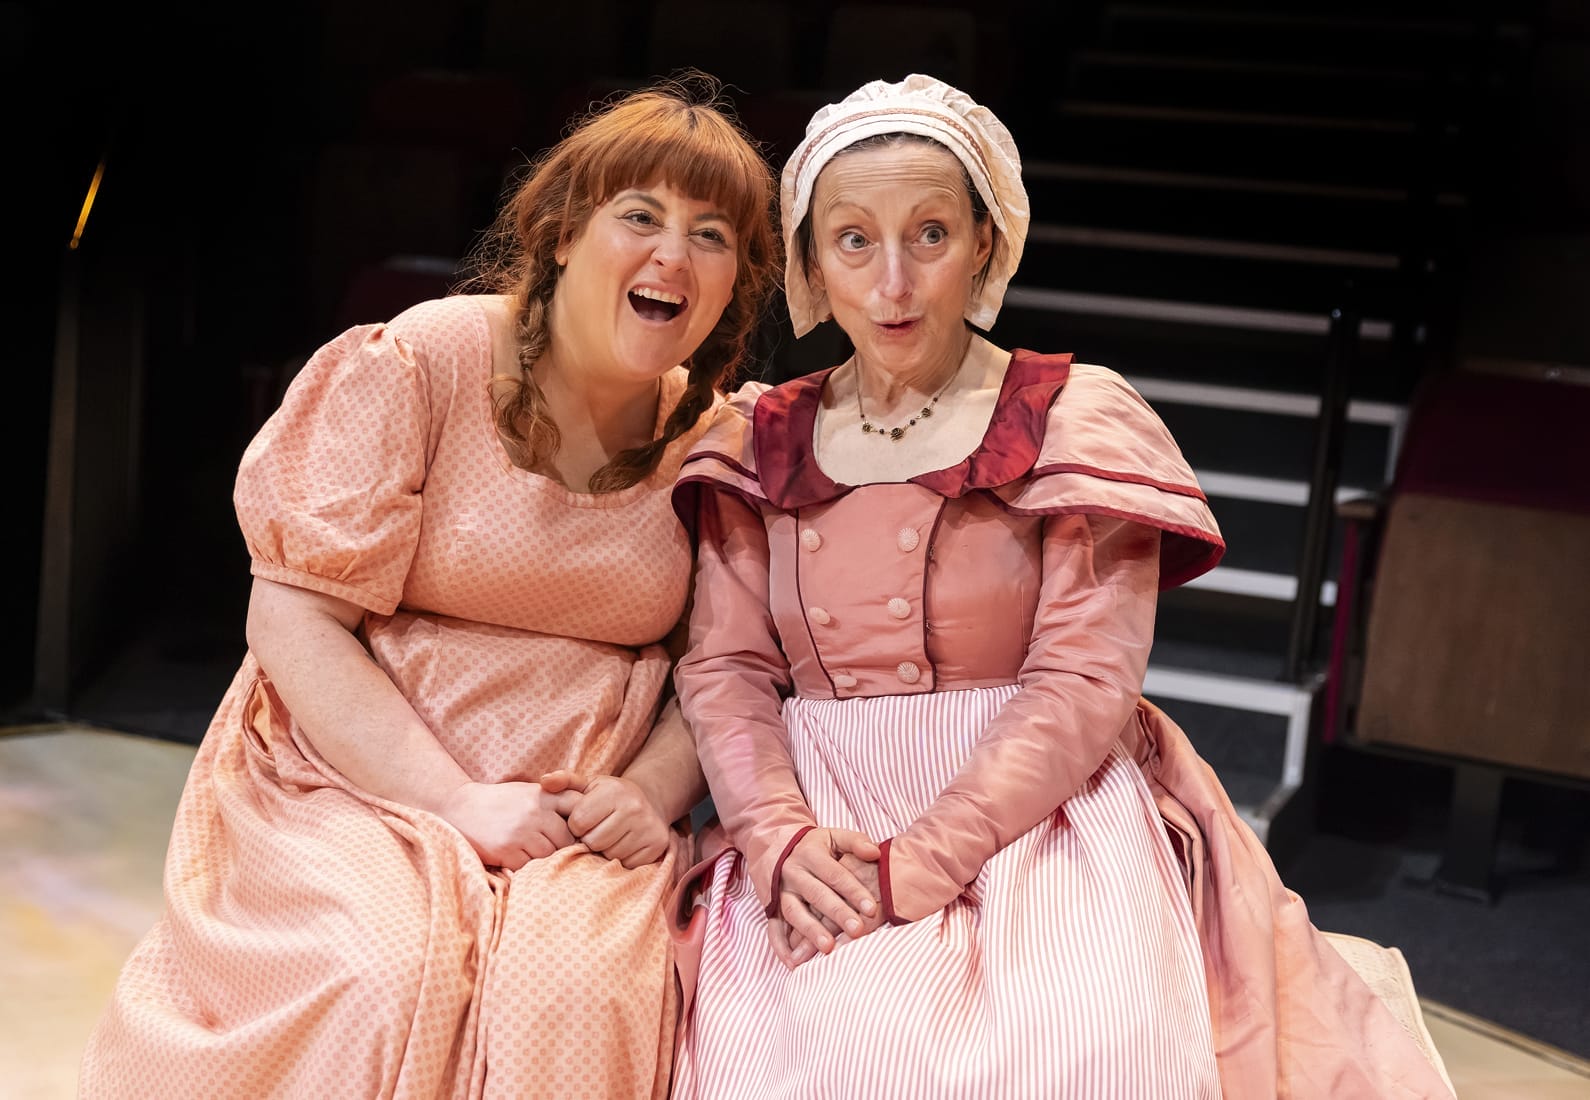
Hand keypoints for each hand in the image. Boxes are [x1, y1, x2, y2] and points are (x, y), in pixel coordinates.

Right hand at [435, 780, 577, 869]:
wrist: (460, 809)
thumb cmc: (500, 802)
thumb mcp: (528, 792)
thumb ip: (553, 800)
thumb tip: (585, 819)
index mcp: (543, 795)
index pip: (578, 806)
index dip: (583, 821)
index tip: (581, 831)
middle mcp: (535, 812)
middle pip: (567, 838)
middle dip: (565, 846)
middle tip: (558, 850)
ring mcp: (520, 832)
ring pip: (550, 855)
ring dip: (546, 859)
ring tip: (535, 854)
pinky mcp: (506, 851)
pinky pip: (529, 866)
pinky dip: (527, 866)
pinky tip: (518, 858)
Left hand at [539, 770, 672, 868]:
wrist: (649, 802)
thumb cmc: (610, 796)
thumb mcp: (588, 784)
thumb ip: (564, 781)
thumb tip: (544, 781)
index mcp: (614, 791)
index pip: (578, 822)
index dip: (576, 825)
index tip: (584, 820)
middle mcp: (634, 808)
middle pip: (594, 842)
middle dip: (590, 839)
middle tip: (598, 830)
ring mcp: (648, 828)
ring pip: (610, 855)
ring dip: (605, 851)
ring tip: (611, 837)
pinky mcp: (657, 845)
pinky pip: (627, 864)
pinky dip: (622, 858)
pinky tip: (625, 844)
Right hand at [772, 828, 880, 961]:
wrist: (772, 844)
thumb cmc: (812, 845)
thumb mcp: (832, 836)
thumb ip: (855, 841)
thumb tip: (874, 851)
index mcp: (810, 854)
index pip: (835, 874)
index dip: (853, 891)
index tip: (871, 908)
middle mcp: (792, 872)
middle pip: (816, 894)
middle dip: (837, 913)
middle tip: (857, 930)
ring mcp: (779, 891)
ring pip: (793, 912)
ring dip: (809, 931)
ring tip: (828, 947)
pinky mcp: (770, 906)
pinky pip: (773, 928)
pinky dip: (780, 947)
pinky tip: (794, 962)